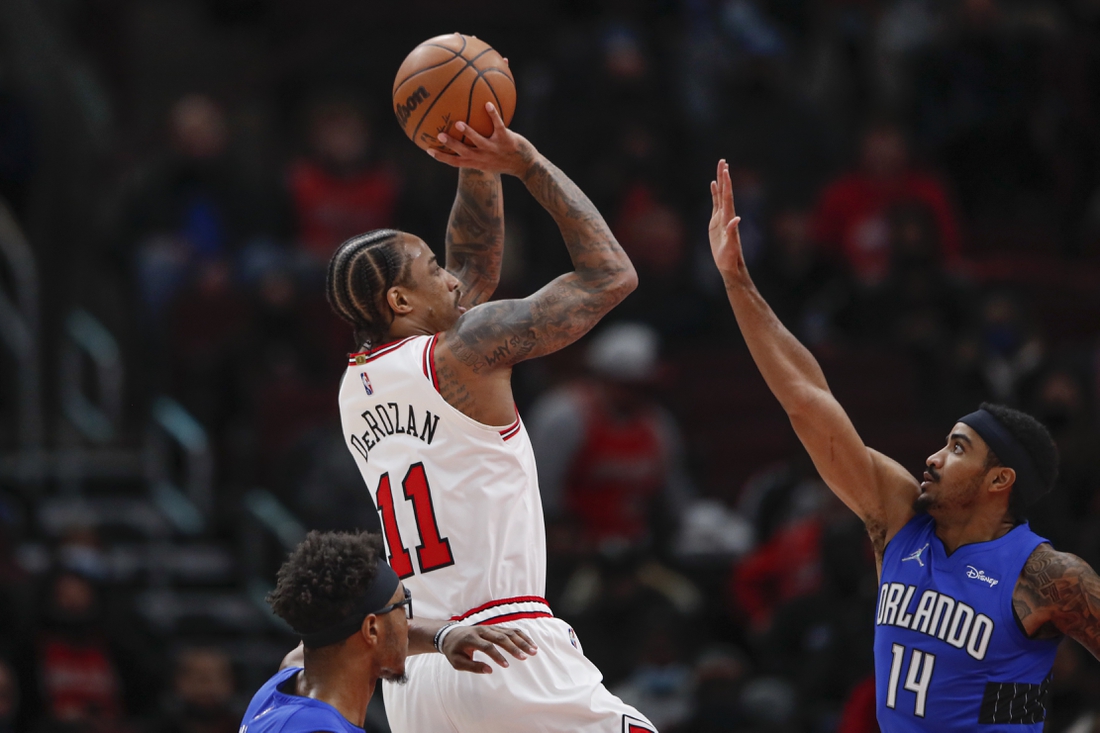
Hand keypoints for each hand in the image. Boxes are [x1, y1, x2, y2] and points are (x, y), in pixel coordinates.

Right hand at [428, 102, 535, 177]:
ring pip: (479, 141)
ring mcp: (494, 149)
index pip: (455, 162)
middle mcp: (483, 157)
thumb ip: (475, 151)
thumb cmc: (504, 161)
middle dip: (451, 145)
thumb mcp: (487, 161)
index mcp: (476, 163)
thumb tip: (462, 134)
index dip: (442, 157)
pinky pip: (498, 126)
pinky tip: (488, 104)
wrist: (526, 166)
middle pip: (463, 152)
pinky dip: (493, 115)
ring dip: (469, 132)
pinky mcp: (506, 139)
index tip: (428, 150)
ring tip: (459, 123)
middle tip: (439, 135)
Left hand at [441, 624, 537, 673]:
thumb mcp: (457, 662)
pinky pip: (511, 630)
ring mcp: (490, 627)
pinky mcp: (496, 627)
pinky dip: (522, 637)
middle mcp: (483, 630)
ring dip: (522, 641)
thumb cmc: (454, 651)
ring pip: (509, 632)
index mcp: (471, 638)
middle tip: (526, 657)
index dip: (497, 655)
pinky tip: (531, 644)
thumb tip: (489, 671)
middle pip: (501, 637)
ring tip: (533, 651)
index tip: (506, 666)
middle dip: (514, 647)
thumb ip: (472, 667)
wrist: (451, 634)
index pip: (487, 646)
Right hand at [709, 159, 744, 279]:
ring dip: (720, 181)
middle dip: (723, 176)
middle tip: (723, 161)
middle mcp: (726, 214)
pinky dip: (714, 193)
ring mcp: (721, 217)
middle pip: (724, 191)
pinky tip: (712, 185)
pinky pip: (715, 203)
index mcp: (728, 218)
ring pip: (720, 194)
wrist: (729, 264)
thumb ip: (732, 233)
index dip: (726, 183)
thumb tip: (736, 219)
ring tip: (720, 167)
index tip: (725, 170)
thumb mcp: (730, 246)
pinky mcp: (716, 221)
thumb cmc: (730, 257)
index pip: (727, 197)